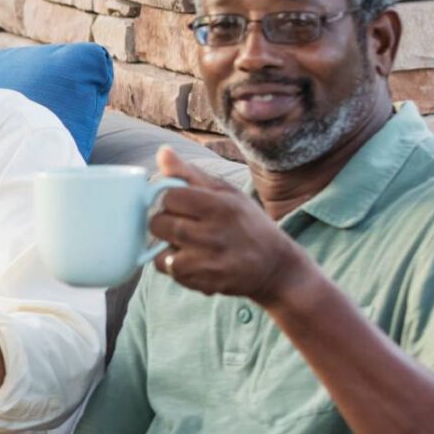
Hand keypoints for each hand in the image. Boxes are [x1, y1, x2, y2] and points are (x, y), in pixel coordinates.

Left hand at [150, 147, 311, 303]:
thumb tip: (161, 153)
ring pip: (158, 249)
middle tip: (184, 225)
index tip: (183, 205)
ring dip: (167, 246)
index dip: (171, 200)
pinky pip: (167, 269)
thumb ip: (190, 175)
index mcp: (219, 206)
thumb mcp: (227, 193)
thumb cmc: (247, 223)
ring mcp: (207, 260)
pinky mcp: (201, 281)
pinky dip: (173, 264)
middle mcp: (213, 233)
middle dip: (165, 222)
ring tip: (189, 244)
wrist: (275, 267)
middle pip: (158, 223)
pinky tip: (193, 259)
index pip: (169, 196)